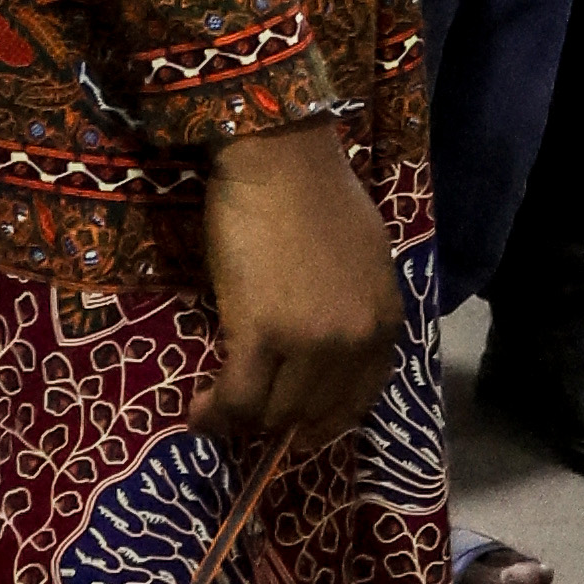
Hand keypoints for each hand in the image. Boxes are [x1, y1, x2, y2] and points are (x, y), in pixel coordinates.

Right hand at [198, 118, 402, 461]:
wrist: (280, 157)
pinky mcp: (261, 334)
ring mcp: (311, 341)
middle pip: (313, 412)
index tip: (298, 426)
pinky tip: (197, 413)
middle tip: (248, 413)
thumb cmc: (316, 195)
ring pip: (274, 412)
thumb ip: (354, 308)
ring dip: (242, 419)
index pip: (359, 398)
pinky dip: (215, 414)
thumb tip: (324, 343)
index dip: (323, 419)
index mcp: (385, 321)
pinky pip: (238, 398)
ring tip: (217, 411)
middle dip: (279, 422)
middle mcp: (356, 340)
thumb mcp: (363, 260)